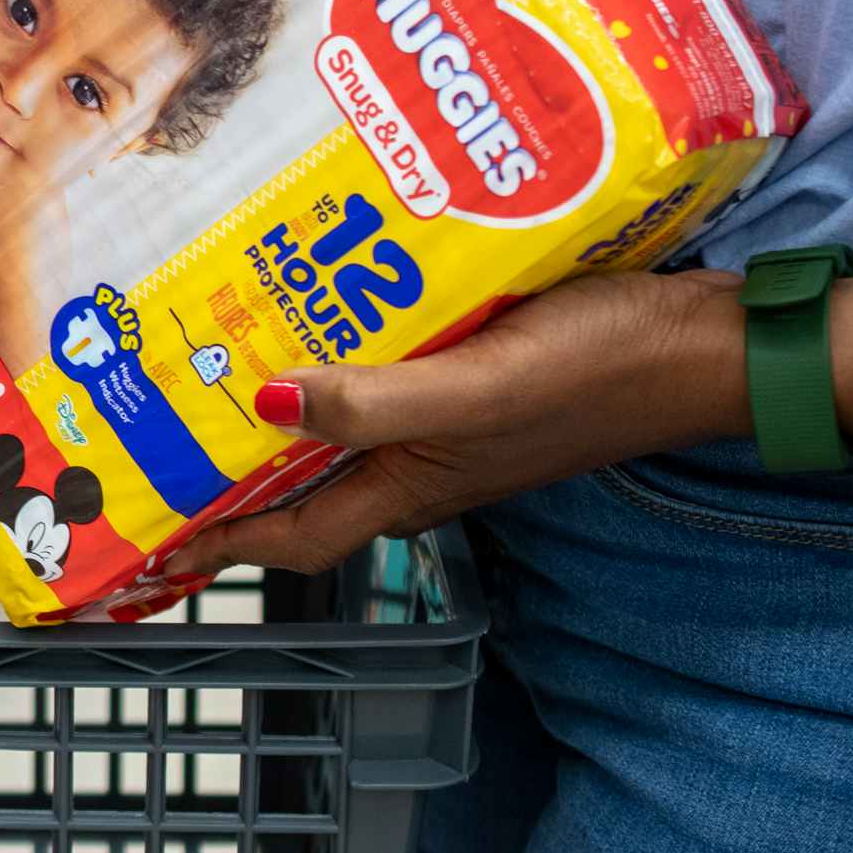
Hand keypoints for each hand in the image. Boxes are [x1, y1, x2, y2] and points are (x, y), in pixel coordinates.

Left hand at [161, 270, 752, 576]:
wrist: (710, 342)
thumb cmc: (602, 371)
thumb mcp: (478, 389)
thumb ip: (372, 404)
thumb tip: (263, 403)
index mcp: (409, 487)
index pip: (288, 536)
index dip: (215, 541)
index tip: (142, 535)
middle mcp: (417, 466)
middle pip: (298, 483)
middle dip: (222, 467)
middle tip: (149, 429)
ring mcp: (446, 424)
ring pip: (333, 427)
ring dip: (269, 407)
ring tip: (200, 364)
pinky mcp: (472, 377)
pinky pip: (377, 379)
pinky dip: (331, 360)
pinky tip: (309, 311)